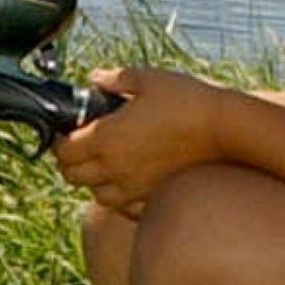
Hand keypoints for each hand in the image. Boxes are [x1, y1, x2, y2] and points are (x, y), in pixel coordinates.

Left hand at [51, 65, 231, 212]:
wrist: (224, 128)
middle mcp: (115, 167)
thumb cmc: (186, 100)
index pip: (63, 151)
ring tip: (105, 162)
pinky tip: (128, 180)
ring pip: (96, 195)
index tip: (68, 131)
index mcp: (107, 137)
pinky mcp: (153, 195)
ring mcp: (134, 186)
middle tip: (81, 146)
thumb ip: (115, 79)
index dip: (60, 141)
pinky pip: (125, 206)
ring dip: (93, 181)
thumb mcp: (146, 78)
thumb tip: (95, 79)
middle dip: (70, 162)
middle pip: (73, 177)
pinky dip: (119, 197)